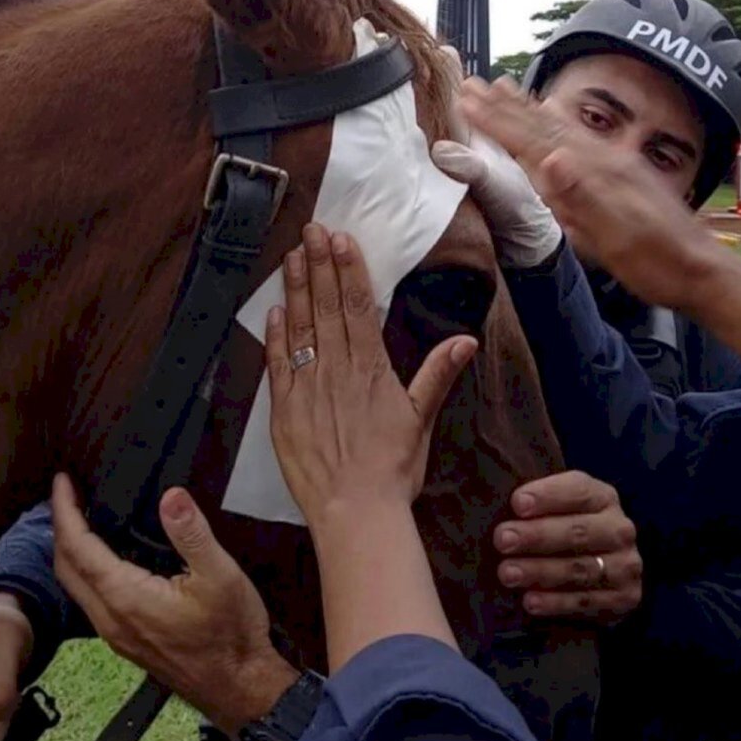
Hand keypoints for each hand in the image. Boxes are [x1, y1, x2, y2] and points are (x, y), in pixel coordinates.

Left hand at [51, 474, 297, 735]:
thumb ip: (192, 533)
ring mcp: (115, 633)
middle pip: (65, 568)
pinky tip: (107, 556)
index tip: (62, 480)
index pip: (78, 547)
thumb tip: (170, 494)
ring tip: (82, 517)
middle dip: (60, 527)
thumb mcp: (220, 574)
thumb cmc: (231, 631)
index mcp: (124, 596)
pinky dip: (86, 569)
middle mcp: (109, 617)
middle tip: (68, 493)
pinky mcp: (126, 641)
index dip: (65, 511)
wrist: (239, 687)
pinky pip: (90, 598)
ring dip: (71, 550)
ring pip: (75, 587)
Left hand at [265, 223, 477, 523]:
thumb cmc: (392, 469)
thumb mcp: (420, 420)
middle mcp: (337, 371)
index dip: (349, 271)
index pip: (358, 308)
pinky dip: (275, 336)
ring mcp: (307, 388)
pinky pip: (277, 365)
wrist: (355, 511)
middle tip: (312, 230)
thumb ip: (438, 375)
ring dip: (296, 290)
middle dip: (320, 266)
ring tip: (292, 255)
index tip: (341, 239)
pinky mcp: (284, 410)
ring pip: (300, 328)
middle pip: (327, 309)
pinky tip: (273, 309)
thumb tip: (466, 340)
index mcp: (371, 370)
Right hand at [457, 75, 725, 308]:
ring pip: (560, 127)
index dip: (499, 122)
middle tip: (473, 83)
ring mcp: (613, 163)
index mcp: (597, 174)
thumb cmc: (656, 263)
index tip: (466, 101)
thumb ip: (582, 198)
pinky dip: (558, 118)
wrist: (702, 271)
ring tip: (503, 86)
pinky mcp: (620, 172)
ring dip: (527, 106)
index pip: (536, 142)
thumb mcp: (616, 239)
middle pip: (544, 126)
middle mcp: (603, 159)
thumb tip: (550, 159)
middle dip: (506, 106)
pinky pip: (578, 136)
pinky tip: (553, 108)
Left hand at [494, 471, 642, 624]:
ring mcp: (625, 565)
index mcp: (602, 497)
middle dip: (537, 535)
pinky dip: (556, 603)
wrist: (606, 570)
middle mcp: (619, 529)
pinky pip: (587, 601)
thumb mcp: (556, 507)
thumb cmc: (565, 528)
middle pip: (578, 531)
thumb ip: (534, 502)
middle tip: (502, 540)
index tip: (516, 503)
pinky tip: (530, 601)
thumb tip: (492, 499)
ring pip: (581, 568)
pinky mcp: (625, 598)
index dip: (547, 495)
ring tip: (507, 573)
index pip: (578, 490)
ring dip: (541, 571)